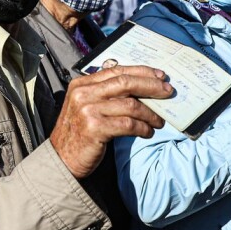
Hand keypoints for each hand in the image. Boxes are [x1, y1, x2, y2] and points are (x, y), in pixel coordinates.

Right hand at [49, 66, 171, 178]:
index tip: (160, 76)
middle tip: (168, 93)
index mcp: (82, 84)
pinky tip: (147, 133)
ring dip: (150, 114)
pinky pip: (128, 124)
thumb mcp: (87, 106)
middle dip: (151, 86)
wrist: (62, 159)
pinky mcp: (94, 128)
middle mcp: (83, 93)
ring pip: (130, 105)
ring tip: (158, 122)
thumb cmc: (80, 133)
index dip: (141, 72)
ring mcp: (88, 110)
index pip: (116, 70)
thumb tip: (142, 87)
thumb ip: (106, 94)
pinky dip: (142, 128)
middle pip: (125, 83)